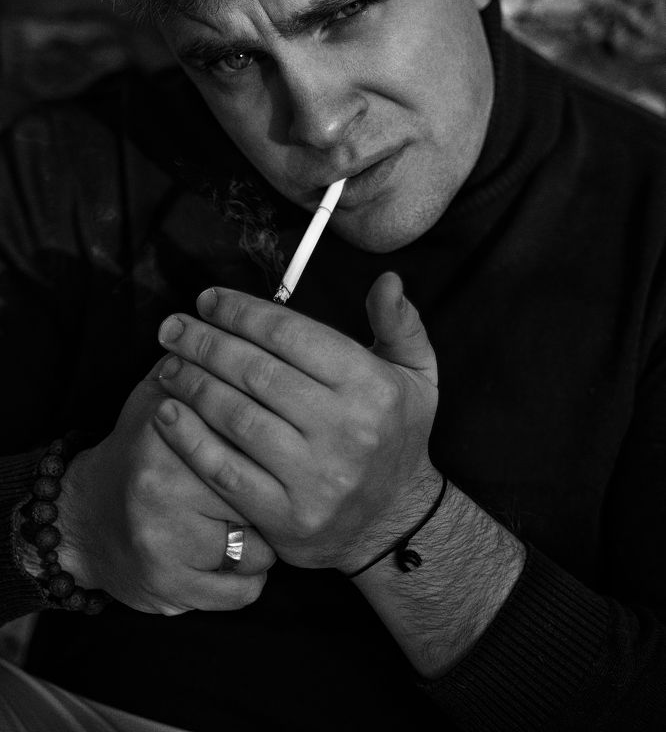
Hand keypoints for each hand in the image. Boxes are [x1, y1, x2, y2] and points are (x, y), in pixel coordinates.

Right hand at [56, 361, 275, 614]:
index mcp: (167, 430)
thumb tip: (254, 334)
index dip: (277, 439)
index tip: (292, 441)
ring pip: (261, 546)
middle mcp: (164, 485)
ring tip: (247, 521)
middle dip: (276, 488)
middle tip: (276, 483)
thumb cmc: (140, 452)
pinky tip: (237, 556)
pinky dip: (250, 577)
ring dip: (266, 538)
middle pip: (261, 489)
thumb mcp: (159, 397)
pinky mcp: (172, 587)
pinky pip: (245, 588)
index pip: (251, 431)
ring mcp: (166, 541)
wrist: (85, 521)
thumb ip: (200, 366)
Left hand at [153, 272, 440, 571]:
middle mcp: (346, 430)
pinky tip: (167, 412)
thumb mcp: (416, 373)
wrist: (396, 521)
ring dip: (192, 385)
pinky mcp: (287, 516)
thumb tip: (386, 279)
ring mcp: (315, 478)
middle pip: (256, 373)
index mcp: (372, 386)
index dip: (242, 312)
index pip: (291, 335)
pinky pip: (225, 471)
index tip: (207, 300)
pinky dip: (189, 440)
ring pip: (236, 417)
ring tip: (168, 363)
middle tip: (173, 327)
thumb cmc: (396, 433)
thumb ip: (400, 323)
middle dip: (205, 343)